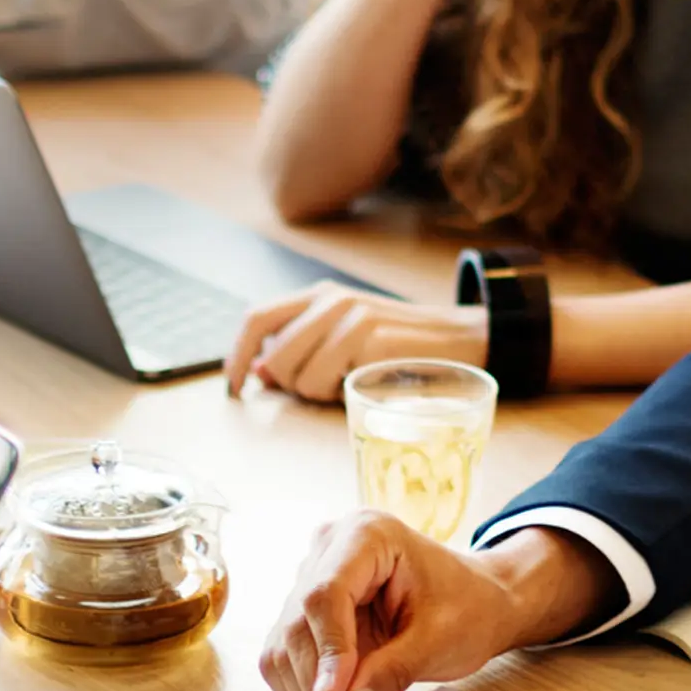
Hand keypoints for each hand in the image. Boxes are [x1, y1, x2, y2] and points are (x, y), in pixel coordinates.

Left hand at [223, 283, 487, 401]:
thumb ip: (300, 348)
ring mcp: (352, 319)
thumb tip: (258, 374)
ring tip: (345, 384)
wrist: (456, 340)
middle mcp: (331, 301)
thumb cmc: (395, 345)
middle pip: (276, 356)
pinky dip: (338, 396)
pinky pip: (329, 385)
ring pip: (300, 376)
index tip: (234, 387)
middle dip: (287, 386)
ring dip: (316, 394)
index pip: (257, 318)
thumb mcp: (343, 337)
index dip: (237, 355)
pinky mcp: (371, 341)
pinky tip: (362, 384)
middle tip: (317, 390)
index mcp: (318, 295)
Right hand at [259, 520, 614, 690]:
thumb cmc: (467, 605)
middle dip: (317, 690)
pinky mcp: (307, 615)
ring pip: (284, 648)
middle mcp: (327, 551)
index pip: (325, 594)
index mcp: (365, 535)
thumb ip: (392, 671)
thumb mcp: (441, 640)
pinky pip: (289, 660)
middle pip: (298, 625)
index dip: (326, 650)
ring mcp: (312, 580)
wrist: (477, 601)